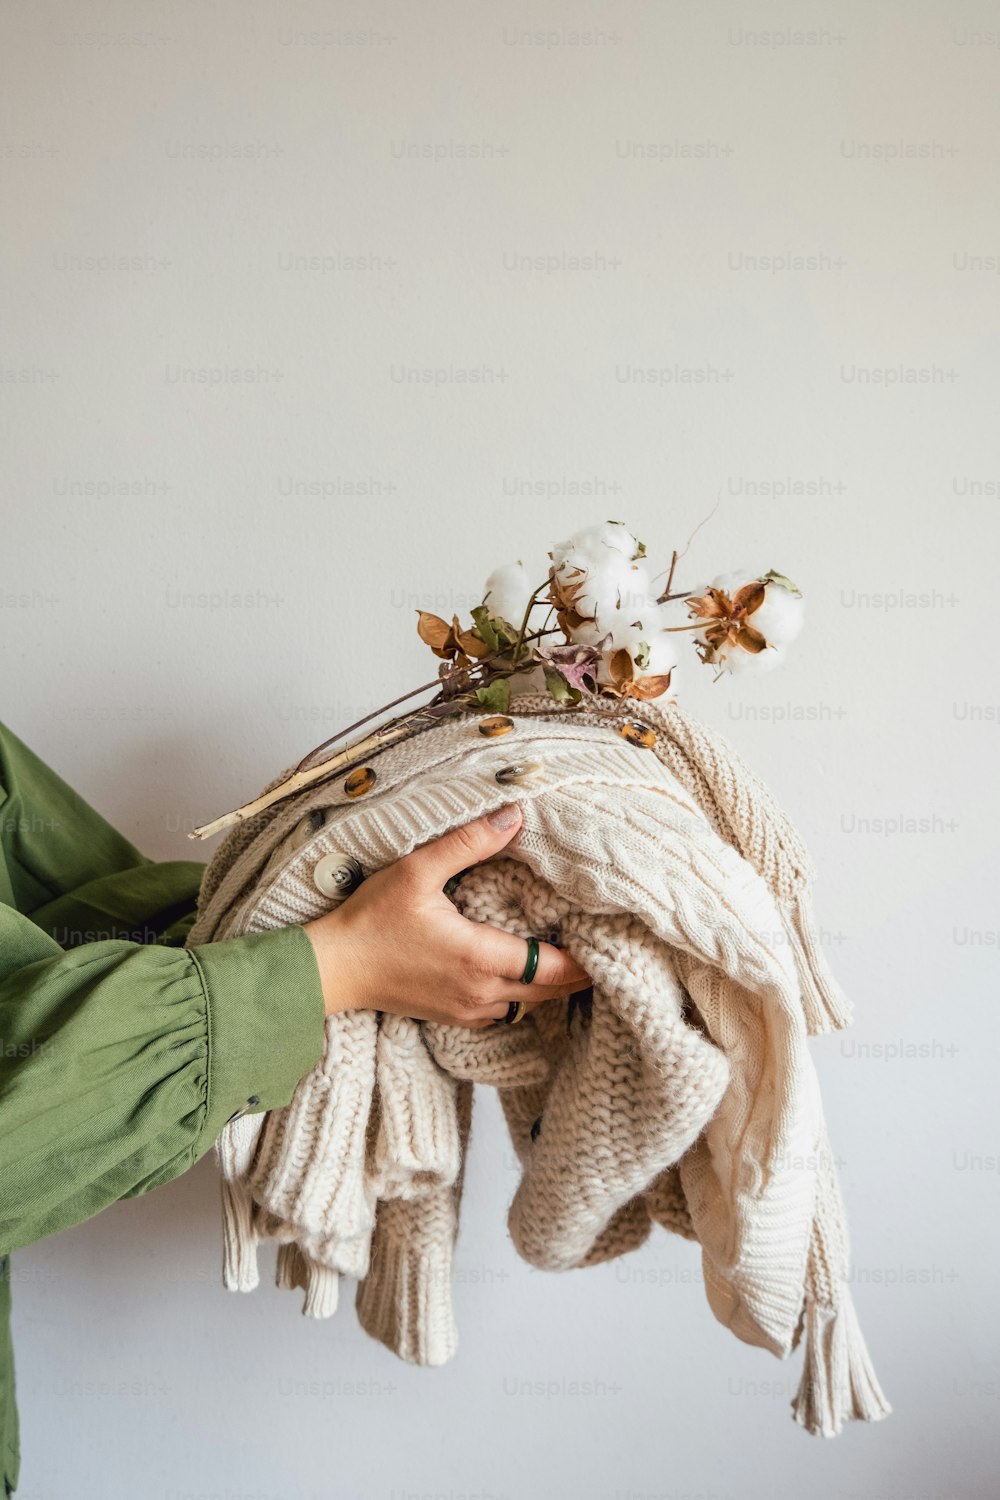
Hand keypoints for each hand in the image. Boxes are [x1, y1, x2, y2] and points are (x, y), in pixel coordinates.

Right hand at [302, 803, 590, 1026]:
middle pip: (548, 992)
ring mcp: (465, 1010)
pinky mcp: (450, 1017)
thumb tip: (512, 816)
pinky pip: (500, 1011)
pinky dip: (518, 996)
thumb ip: (467, 843)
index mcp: (479, 957)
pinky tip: (517, 972)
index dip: (584, 959)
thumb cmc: (370, 920)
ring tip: (564, 957)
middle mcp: (479, 991)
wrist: (332, 968)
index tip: (606, 938)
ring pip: (526, 1005)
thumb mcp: (417, 870)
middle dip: (576, 973)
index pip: (552, 968)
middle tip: (599, 947)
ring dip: (547, 986)